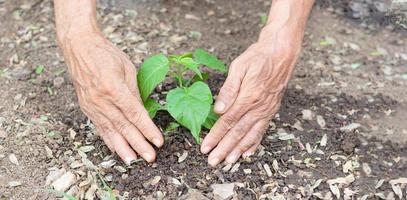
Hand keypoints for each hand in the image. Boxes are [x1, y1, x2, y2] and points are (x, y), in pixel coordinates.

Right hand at [61, 33, 162, 164]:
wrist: (79, 48)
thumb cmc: (106, 54)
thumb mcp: (127, 69)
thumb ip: (135, 92)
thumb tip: (143, 112)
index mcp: (113, 88)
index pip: (135, 114)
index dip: (147, 129)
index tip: (158, 141)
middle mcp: (101, 100)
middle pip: (124, 127)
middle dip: (139, 144)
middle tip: (150, 157)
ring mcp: (92, 106)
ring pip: (110, 131)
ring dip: (123, 148)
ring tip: (133, 161)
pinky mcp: (86, 108)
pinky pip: (100, 128)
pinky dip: (108, 140)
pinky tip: (116, 150)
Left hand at [201, 24, 303, 165]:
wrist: (281, 51)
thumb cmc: (258, 57)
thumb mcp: (239, 67)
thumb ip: (229, 90)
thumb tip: (218, 110)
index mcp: (249, 96)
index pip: (228, 121)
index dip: (216, 136)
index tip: (205, 147)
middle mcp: (259, 107)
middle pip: (238, 133)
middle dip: (224, 148)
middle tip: (213, 162)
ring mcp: (267, 110)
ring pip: (251, 135)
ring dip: (238, 150)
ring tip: (228, 162)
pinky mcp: (271, 110)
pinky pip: (262, 130)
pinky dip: (255, 143)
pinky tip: (248, 152)